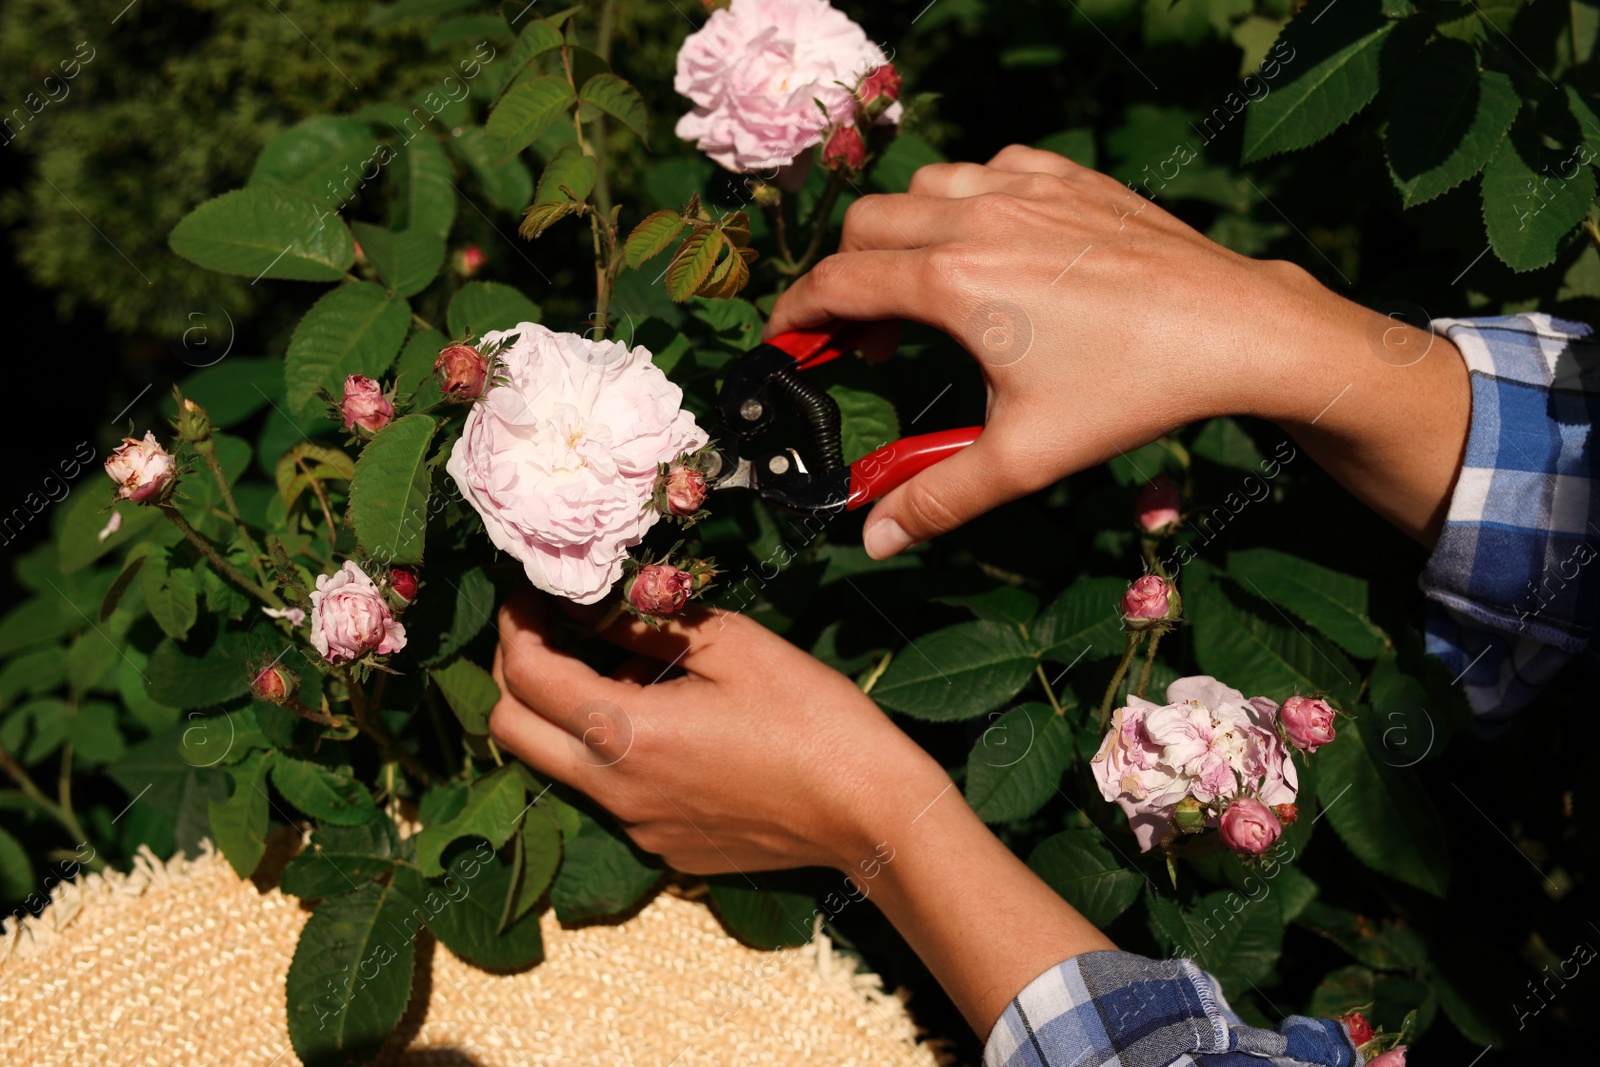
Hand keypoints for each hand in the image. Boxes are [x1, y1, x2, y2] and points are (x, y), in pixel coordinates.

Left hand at [490, 588, 1114, 1035]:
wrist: (870, 812)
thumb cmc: (811, 716)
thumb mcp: (733, 645)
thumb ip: (648, 622)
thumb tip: (592, 603)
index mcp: (625, 733)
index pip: (526, 674)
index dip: (517, 623)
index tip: (534, 592)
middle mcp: (614, 790)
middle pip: (511, 730)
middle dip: (515, 671)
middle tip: (552, 629)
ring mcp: (635, 826)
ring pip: (557, 763)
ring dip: (565, 711)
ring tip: (626, 668)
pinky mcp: (662, 848)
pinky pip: (609, 791)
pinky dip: (612, 749)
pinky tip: (669, 721)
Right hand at [764, 144, 1467, 550]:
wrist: (1235, 328)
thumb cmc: (1129, 393)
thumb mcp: (1026, 457)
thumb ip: (937, 498)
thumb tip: (873, 543)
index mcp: (952, 280)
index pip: (837, 281)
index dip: (797, 313)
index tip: (787, 341)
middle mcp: (978, 216)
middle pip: (867, 225)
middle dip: (846, 275)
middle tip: (860, 333)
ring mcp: (1027, 186)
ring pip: (925, 187)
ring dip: (904, 233)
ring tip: (923, 290)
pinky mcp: (1071, 177)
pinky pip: (991, 169)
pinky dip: (970, 200)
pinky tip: (994, 244)